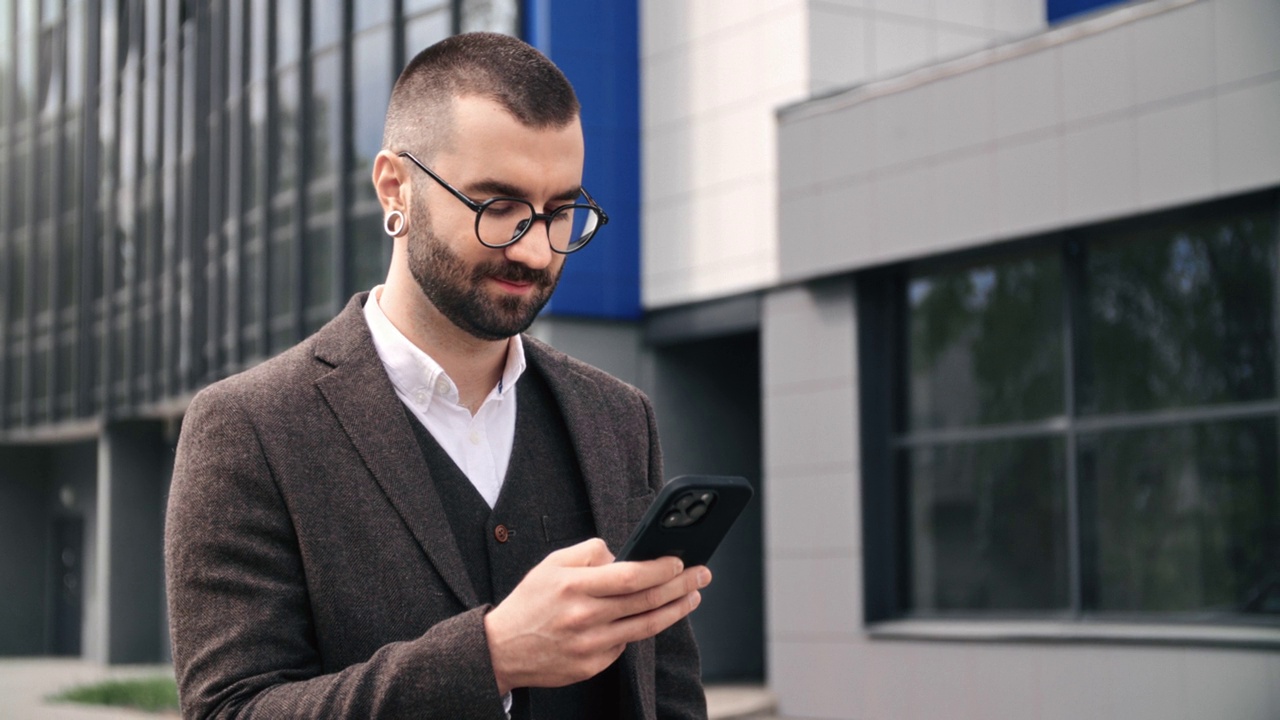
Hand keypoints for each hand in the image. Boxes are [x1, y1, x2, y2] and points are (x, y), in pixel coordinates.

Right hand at [483, 538, 709, 693]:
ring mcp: (589, 645)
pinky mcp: (591, 666)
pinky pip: (624, 645)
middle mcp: (584, 616)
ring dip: (675, 610)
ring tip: (692, 597)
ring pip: (645, 627)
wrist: (501, 649)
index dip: (662, 568)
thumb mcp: (552, 564)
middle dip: (681, 586)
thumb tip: (625, 555)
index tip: (681, 560)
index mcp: (574, 586)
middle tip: (702, 575)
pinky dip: (640, 629)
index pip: (631, 576)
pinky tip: (652, 617)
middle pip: (646, 601)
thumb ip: (590, 553)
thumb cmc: (530, 601)